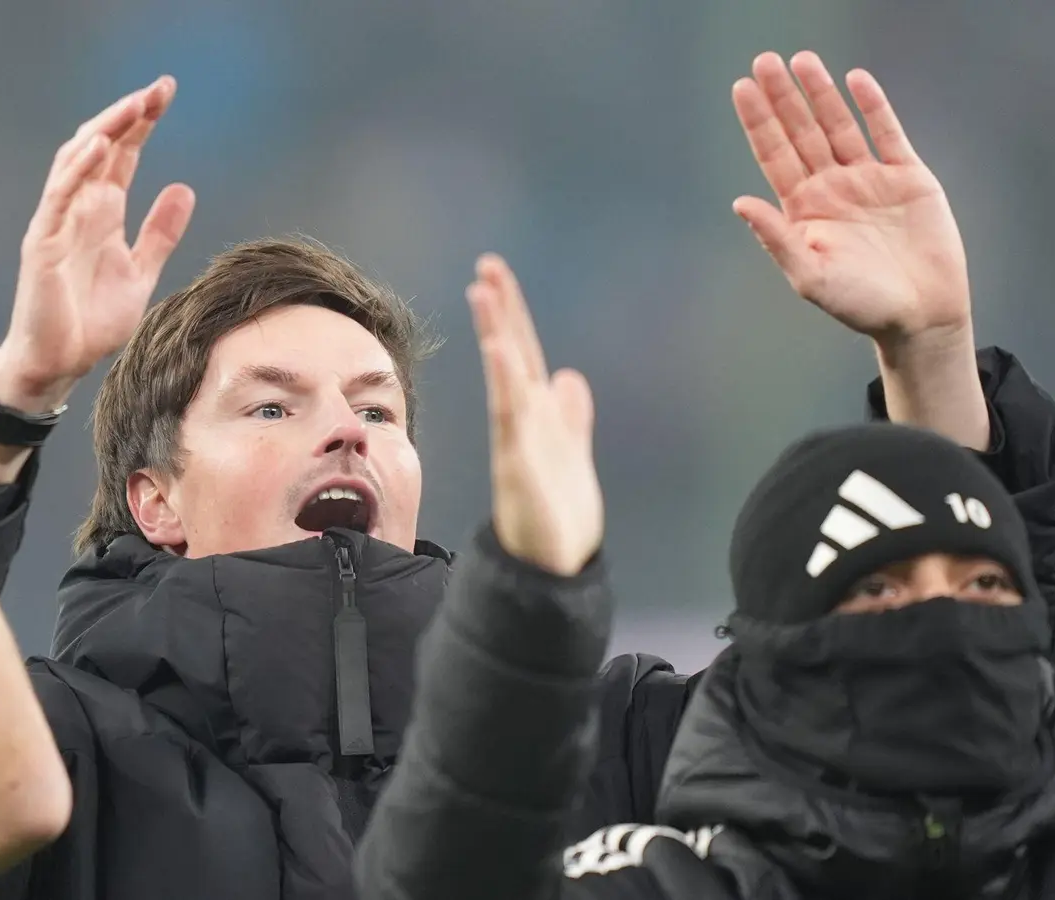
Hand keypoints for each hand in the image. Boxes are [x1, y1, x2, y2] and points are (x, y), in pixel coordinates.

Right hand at [0, 77, 196, 406]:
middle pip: (100, 146)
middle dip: (128, 115)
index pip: (122, 155)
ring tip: (135, 105)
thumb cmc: (91, 322)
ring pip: (77, 161)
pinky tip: (102, 146)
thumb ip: (160, 233)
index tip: (166, 93)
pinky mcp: (42, 243)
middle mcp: (77, 209)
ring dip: (106, 130)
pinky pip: (59, 197)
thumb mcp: (141, 272)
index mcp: (101, 212)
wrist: (60, 364)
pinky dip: (80, 169)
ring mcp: (57, 223)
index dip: (141, 123)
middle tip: (160, 88)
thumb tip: (185, 188)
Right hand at [467, 255, 601, 576]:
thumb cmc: (558, 515)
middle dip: (499, 311)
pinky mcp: (519, 464)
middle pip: (510, 354)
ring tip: (483, 291)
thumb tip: (569, 377)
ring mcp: (517, 440)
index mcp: (536, 416)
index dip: (512, 314)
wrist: (553, 566)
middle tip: (486, 266)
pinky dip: (505, 383)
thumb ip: (570, 416)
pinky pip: (509, 417)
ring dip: (495, 334)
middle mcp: (522, 421)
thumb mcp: (571, 453)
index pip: (524, 353)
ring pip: (504, 377)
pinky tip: (500, 352)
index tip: (495, 274)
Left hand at [731, 51, 970, 344]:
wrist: (920, 314)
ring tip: (802, 59)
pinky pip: (887, 133)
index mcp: (804, 209)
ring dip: (821, 94)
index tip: (741, 88)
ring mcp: (869, 178)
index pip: (775, 155)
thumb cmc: (860, 304)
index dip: (759, 122)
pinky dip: (873, 106)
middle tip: (763, 61)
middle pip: (802, 132)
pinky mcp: (907, 176)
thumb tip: (739, 203)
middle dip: (783, 98)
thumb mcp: (810, 276)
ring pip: (840, 125)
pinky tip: (855, 80)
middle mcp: (832, 187)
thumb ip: (776, 239)